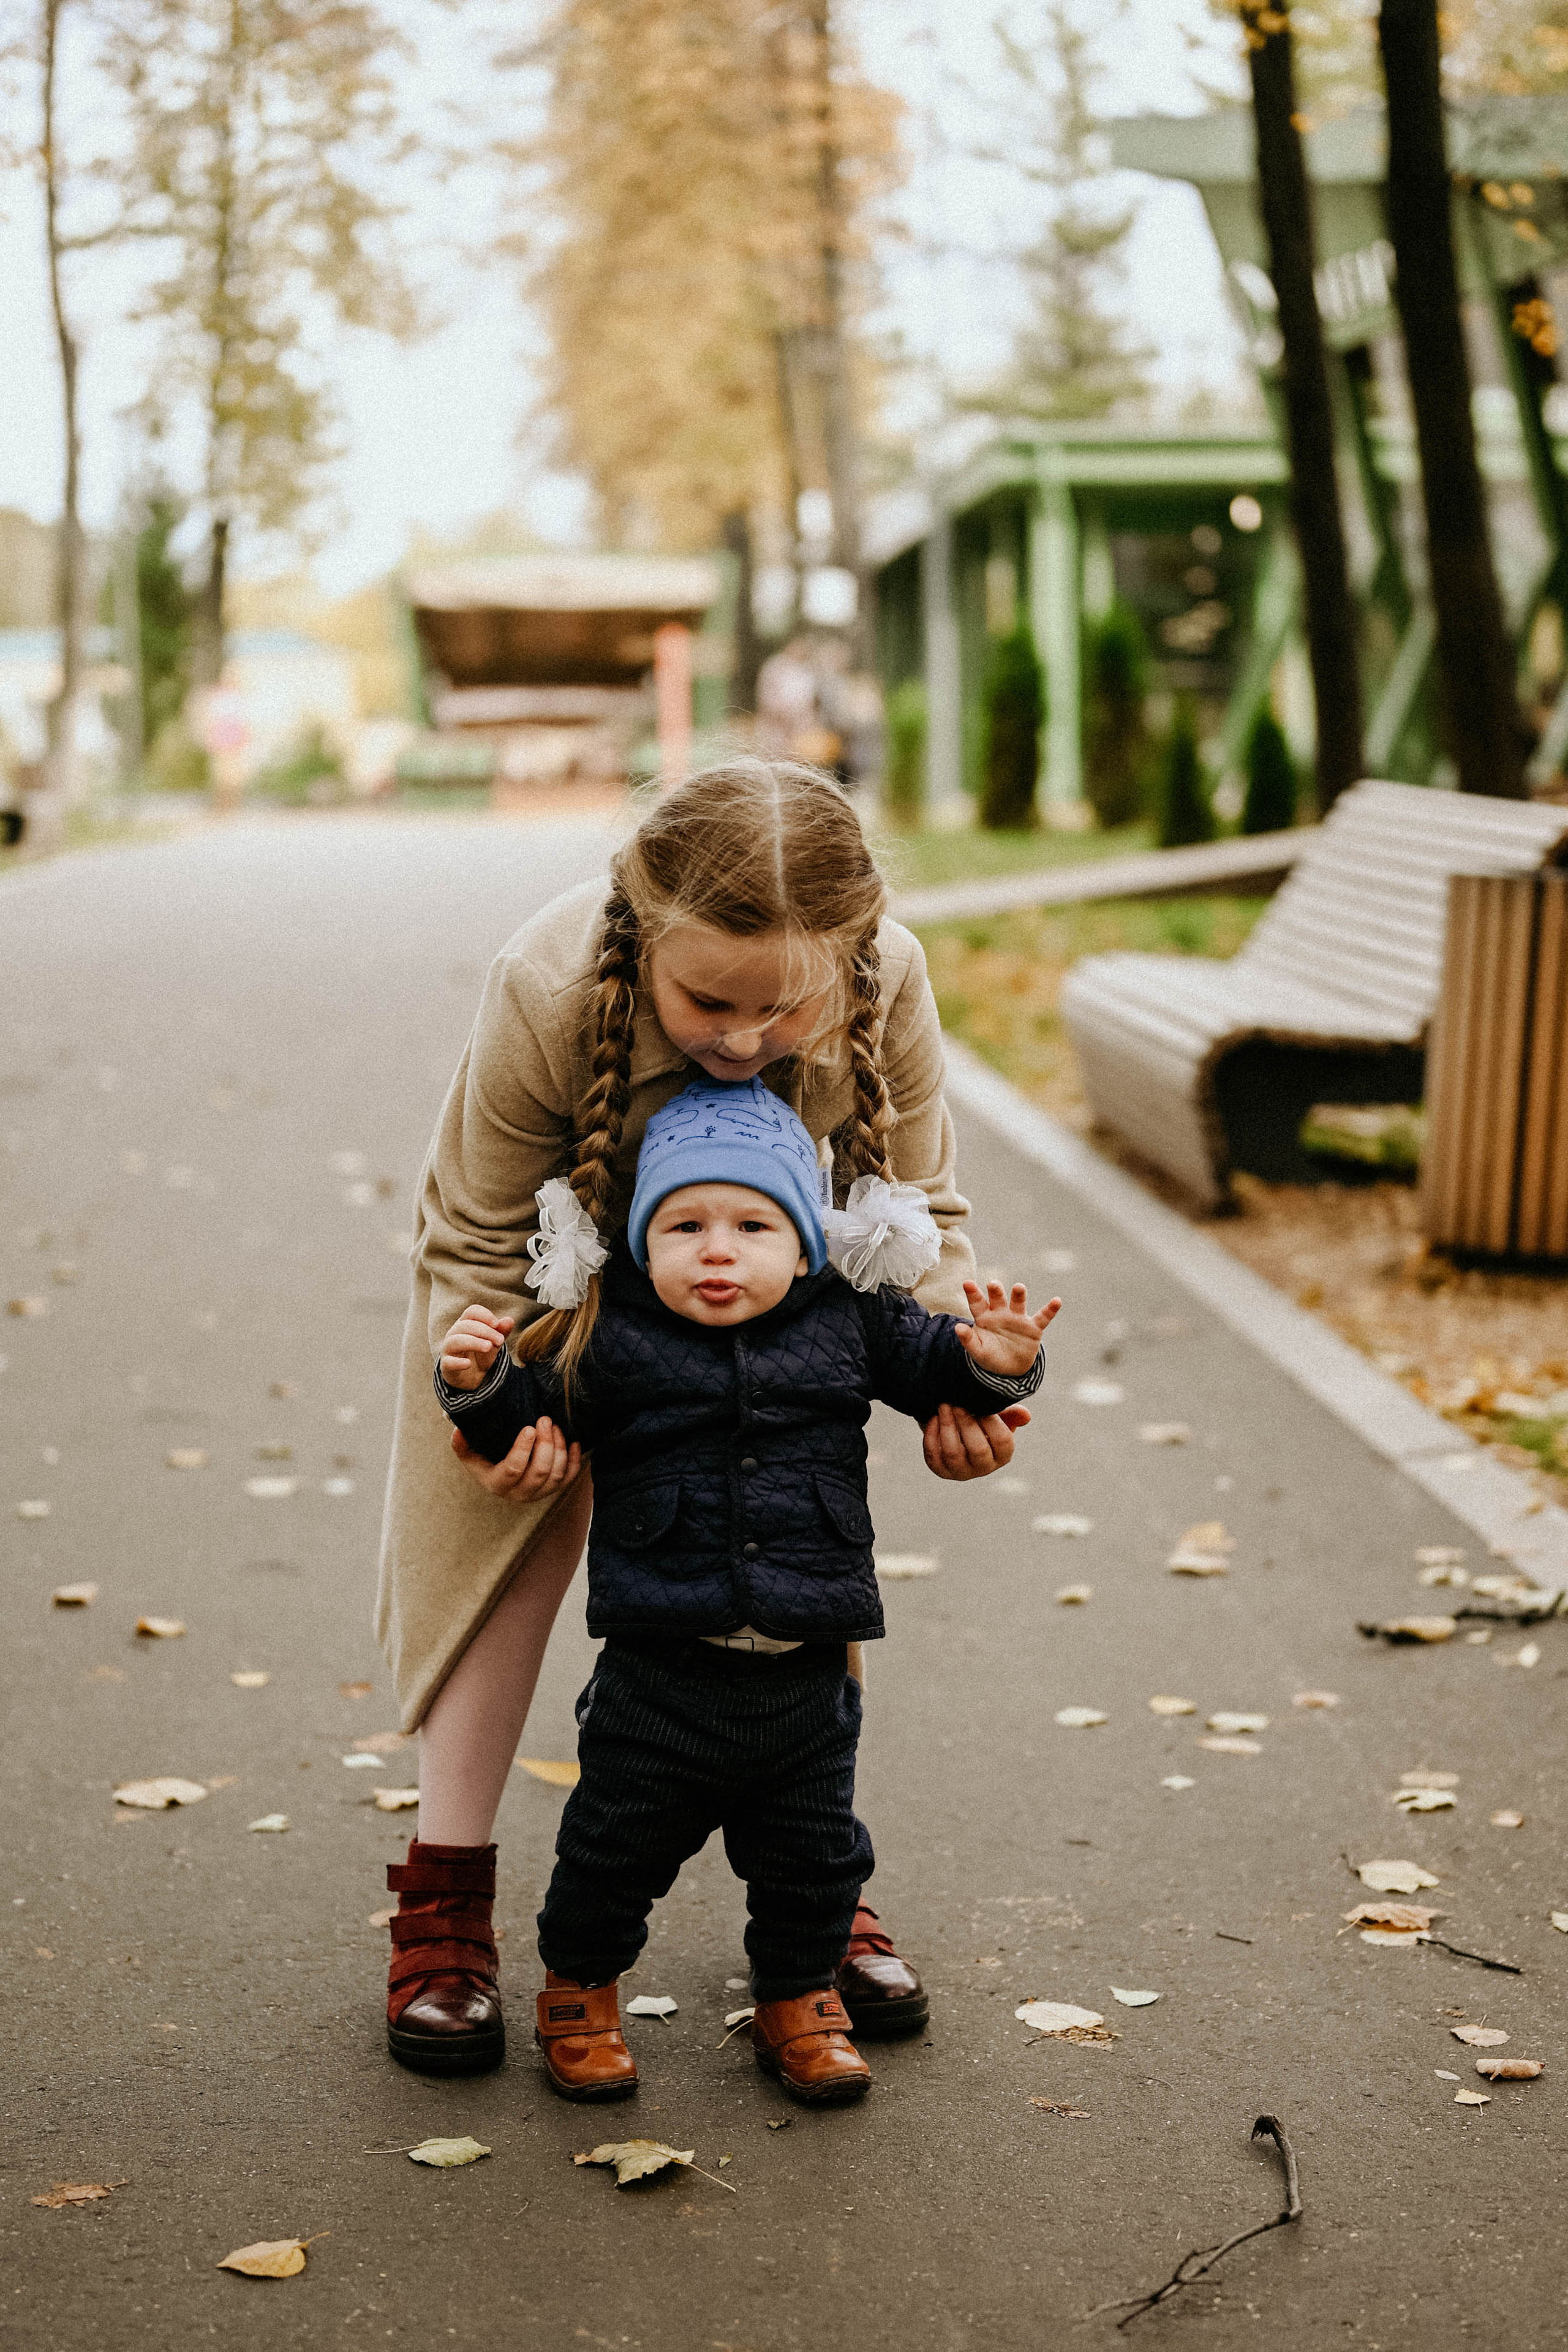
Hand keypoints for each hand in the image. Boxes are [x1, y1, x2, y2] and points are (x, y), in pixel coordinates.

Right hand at [439, 1305, 514, 1390]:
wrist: (471, 1378)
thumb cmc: (480, 1355)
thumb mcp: (494, 1344)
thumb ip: (501, 1332)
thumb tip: (509, 1320)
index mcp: (465, 1324)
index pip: (472, 1312)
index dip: (484, 1315)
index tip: (497, 1324)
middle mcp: (454, 1333)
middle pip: (465, 1325)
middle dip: (485, 1331)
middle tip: (500, 1340)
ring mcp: (448, 1349)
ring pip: (456, 1341)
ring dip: (474, 1342)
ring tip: (488, 1347)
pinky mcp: (446, 1365)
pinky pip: (448, 1362)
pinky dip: (458, 1362)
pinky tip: (468, 1363)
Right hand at [451, 1417, 581, 1500]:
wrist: (502, 1477)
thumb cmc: (485, 1461)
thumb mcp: (469, 1455)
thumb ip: (461, 1445)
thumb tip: (458, 1432)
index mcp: (498, 1484)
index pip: (513, 1470)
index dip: (523, 1449)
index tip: (529, 1428)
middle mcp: (520, 1494)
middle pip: (539, 1471)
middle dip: (546, 1444)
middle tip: (545, 1419)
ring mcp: (539, 1493)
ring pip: (556, 1474)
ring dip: (559, 1448)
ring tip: (555, 1426)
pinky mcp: (554, 1489)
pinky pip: (570, 1478)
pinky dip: (575, 1460)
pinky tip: (574, 1442)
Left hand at [921, 1400, 1030, 1481]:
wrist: (956, 1431)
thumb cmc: (981, 1422)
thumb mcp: (997, 1416)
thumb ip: (1011, 1413)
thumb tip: (1025, 1415)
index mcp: (1002, 1456)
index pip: (1002, 1441)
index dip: (991, 1421)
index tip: (980, 1403)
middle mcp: (983, 1468)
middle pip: (978, 1449)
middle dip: (966, 1423)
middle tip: (957, 1403)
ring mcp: (961, 1472)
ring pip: (953, 1453)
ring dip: (947, 1426)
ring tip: (944, 1406)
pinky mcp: (941, 1470)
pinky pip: (933, 1455)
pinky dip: (932, 1435)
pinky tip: (934, 1418)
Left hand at [955, 1279, 1060, 1377]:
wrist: (1009, 1368)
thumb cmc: (990, 1355)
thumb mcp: (977, 1351)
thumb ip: (968, 1340)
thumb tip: (957, 1328)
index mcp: (984, 1316)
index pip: (977, 1302)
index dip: (972, 1293)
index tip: (967, 1283)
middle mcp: (1001, 1313)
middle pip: (998, 1298)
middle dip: (996, 1290)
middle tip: (993, 1284)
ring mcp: (1018, 1318)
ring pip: (1018, 1303)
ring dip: (1019, 1295)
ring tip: (1019, 1287)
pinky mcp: (1033, 1327)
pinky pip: (1043, 1317)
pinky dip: (1050, 1309)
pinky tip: (1057, 1301)